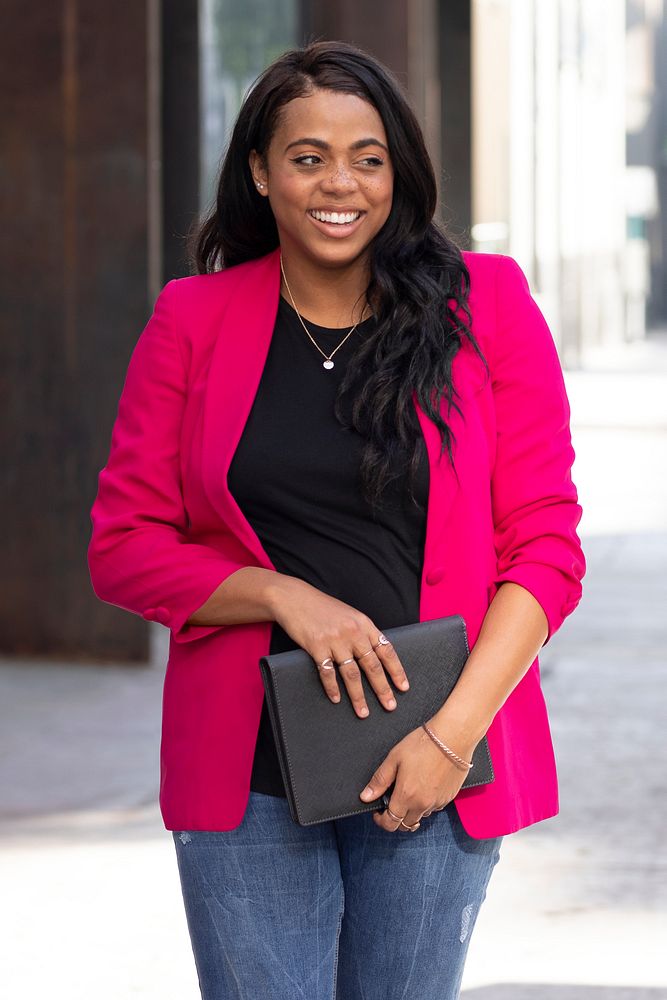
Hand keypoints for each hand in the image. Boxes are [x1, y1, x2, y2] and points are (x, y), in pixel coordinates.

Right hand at [269, 575, 409, 717]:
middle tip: (390, 706)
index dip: (396, 670)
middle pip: (372, 666)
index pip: (386, 650)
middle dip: (382, 688)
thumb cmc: (322, 608)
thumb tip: (376, 656)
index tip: (403, 687)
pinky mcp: (316, 646)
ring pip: (351, 674)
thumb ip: (362, 633)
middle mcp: (352, 632)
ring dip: (358, 696)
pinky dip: (332, 688)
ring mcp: (335, 640)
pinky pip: (327, 672)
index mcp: (364, 624)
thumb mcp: (349, 615)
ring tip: (363, 712)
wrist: (294, 598)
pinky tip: (336, 699)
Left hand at [358, 725, 471, 831]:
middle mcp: (423, 804)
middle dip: (396, 818)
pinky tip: (425, 787)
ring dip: (412, 811)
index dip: (381, 821)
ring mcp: (438, 802)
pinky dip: (427, 803)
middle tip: (392, 804)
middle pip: (406, 825)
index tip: (378, 813)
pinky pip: (435, 808)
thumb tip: (366, 796)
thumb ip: (380, 780)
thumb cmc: (423, 744)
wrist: (453, 737)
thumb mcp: (395, 758)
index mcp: (407, 796)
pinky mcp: (450, 797)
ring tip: (410, 791)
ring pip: (421, 816)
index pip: (391, 823)